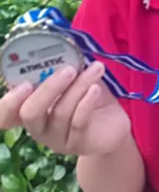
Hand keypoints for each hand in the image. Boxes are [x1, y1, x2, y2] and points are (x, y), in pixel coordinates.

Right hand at [0, 62, 131, 156]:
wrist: (114, 125)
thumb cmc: (89, 98)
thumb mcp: (76, 81)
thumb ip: (65, 69)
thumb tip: (65, 46)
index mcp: (32, 109)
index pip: (6, 115)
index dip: (7, 103)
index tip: (23, 85)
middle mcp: (38, 127)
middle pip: (30, 112)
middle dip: (48, 88)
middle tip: (68, 70)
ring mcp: (57, 139)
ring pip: (60, 113)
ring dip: (79, 86)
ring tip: (95, 68)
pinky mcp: (78, 144)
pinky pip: (79, 122)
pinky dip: (87, 102)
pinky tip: (96, 88)